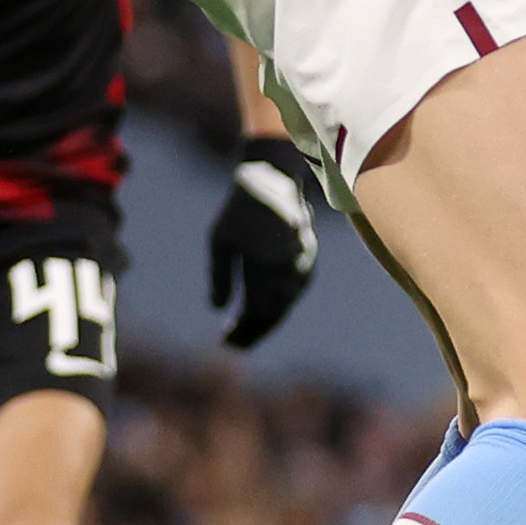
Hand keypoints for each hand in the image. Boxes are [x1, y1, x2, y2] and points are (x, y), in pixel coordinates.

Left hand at [208, 151, 320, 349]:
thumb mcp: (220, 240)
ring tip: (246, 333)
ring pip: (286, 304)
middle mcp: (287, 266)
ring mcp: (302, 262)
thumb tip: (217, 309)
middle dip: (254, 332)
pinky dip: (280, 305)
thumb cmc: (239, 208)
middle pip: (272, 313)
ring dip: (267, 321)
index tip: (226, 343)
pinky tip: (265, 313)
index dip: (241, 330)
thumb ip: (220, 275)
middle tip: (235, 346)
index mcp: (263, 263)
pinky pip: (294, 291)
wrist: (274, 178)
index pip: (254, 310)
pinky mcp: (308, 257)